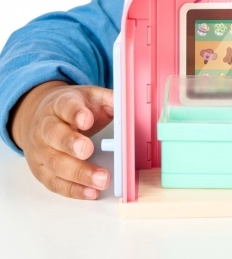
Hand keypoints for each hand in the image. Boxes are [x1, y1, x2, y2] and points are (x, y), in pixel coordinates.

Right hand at [10, 81, 113, 199]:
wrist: (44, 117)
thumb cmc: (75, 108)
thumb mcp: (92, 96)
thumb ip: (110, 99)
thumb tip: (131, 106)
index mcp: (59, 104)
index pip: (65, 107)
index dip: (75, 113)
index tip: (87, 120)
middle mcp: (45, 127)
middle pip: (54, 135)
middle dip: (71, 144)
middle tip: (88, 151)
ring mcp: (41, 151)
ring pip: (55, 163)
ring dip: (79, 174)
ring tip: (101, 180)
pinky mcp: (42, 171)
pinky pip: (55, 183)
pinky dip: (74, 189)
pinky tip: (91, 192)